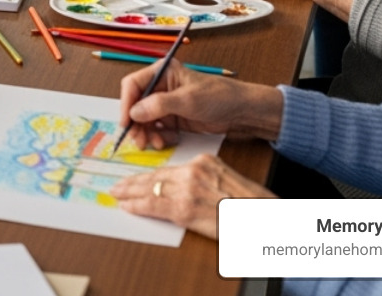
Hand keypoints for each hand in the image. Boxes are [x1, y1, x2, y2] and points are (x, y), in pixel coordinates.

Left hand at [110, 155, 274, 239]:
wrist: (265, 220)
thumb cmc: (251, 205)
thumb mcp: (226, 181)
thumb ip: (204, 180)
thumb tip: (184, 188)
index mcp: (204, 161)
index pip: (168, 168)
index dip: (149, 174)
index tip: (137, 177)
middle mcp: (193, 171)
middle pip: (156, 175)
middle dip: (134, 181)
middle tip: (117, 184)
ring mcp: (188, 189)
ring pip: (150, 188)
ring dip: (130, 192)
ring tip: (117, 193)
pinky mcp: (185, 209)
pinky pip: (154, 205)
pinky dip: (137, 205)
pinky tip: (126, 205)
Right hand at [118, 60, 283, 150]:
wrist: (242, 112)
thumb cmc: (219, 97)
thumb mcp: (188, 100)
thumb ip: (159, 105)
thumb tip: (134, 112)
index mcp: (162, 72)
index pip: (132, 85)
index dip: (126, 103)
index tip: (126, 122)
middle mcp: (160, 86)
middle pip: (135, 104)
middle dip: (135, 123)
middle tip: (139, 140)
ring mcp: (166, 103)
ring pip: (143, 119)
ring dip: (145, 132)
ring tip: (153, 143)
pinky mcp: (173, 118)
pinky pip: (156, 128)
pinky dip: (157, 136)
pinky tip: (165, 141)